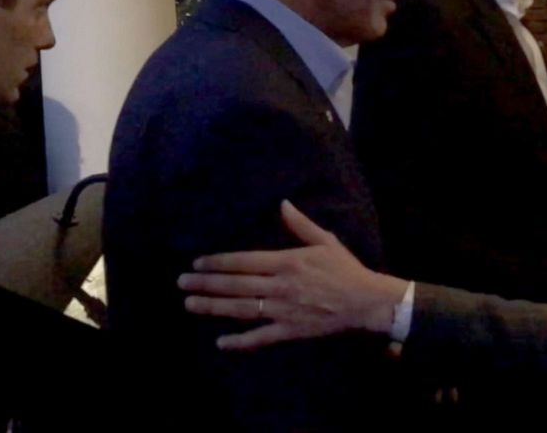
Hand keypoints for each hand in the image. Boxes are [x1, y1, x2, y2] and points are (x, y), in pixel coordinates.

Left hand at [178, 200, 408, 349]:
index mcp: (286, 262)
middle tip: (181, 283)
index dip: (218, 262)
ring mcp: (283, 310)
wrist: (365, 301)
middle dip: (206, 283)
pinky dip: (240, 341)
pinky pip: (260, 337)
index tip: (198, 263)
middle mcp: (279, 286)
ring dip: (213, 307)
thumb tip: (282, 204)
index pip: (243, 261)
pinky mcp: (289, 330)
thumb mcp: (325, 241)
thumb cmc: (345, 269)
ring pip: (241, 309)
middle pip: (235, 284)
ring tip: (190, 304)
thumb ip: (300, 224)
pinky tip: (221, 343)